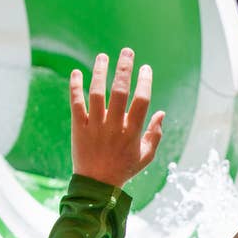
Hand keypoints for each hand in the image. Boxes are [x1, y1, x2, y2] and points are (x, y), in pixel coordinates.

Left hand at [69, 48, 164, 188]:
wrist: (96, 185)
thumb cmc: (124, 169)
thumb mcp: (146, 156)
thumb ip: (155, 134)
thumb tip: (162, 112)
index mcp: (132, 132)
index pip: (141, 101)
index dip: (144, 82)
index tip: (146, 68)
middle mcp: (113, 127)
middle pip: (119, 92)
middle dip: (124, 69)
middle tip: (127, 51)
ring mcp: (95, 127)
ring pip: (96, 94)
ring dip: (100, 72)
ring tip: (103, 56)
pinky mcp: (79, 128)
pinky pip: (76, 104)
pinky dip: (75, 87)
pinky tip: (76, 72)